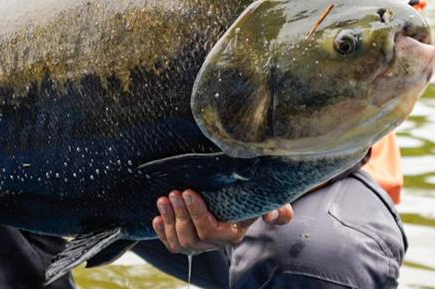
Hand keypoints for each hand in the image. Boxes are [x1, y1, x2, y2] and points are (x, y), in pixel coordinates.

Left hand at [153, 190, 292, 253]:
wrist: (235, 197)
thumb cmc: (250, 197)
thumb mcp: (267, 200)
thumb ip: (278, 209)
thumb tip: (277, 218)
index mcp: (231, 233)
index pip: (210, 230)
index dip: (197, 213)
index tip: (189, 191)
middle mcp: (214, 242)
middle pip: (192, 237)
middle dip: (180, 214)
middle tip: (174, 192)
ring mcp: (198, 242)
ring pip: (180, 242)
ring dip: (169, 221)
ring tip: (163, 199)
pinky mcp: (185, 238)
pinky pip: (171, 243)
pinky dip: (161, 232)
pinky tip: (157, 217)